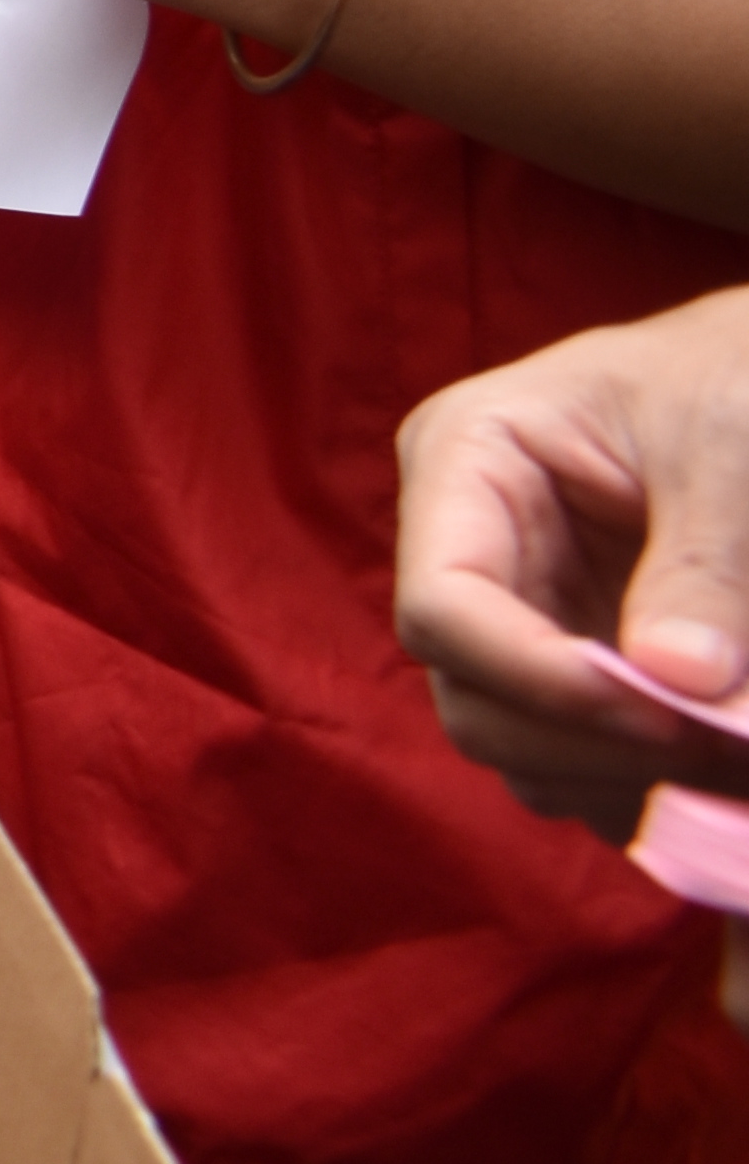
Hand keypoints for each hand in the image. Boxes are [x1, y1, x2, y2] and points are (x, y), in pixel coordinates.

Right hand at [396, 288, 748, 835]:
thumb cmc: (735, 373)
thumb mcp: (730, 442)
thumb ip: (706, 564)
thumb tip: (680, 682)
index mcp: (466, 464)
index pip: (443, 606)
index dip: (538, 677)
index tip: (670, 716)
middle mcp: (474, 553)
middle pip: (472, 699)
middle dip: (590, 745)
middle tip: (724, 755)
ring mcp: (526, 620)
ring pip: (526, 753)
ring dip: (628, 783)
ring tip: (737, 764)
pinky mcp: (582, 671)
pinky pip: (587, 768)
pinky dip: (653, 790)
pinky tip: (722, 771)